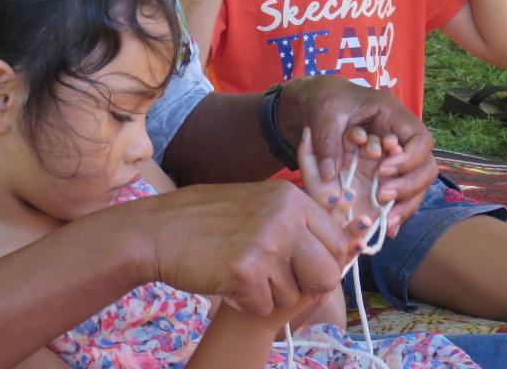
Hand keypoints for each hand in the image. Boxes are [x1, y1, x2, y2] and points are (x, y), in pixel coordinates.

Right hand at [128, 179, 349, 316]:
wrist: (161, 230)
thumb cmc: (211, 220)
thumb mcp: (262, 204)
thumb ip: (298, 222)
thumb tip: (346, 247)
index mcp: (292, 198)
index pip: (337, 241)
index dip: (326, 262)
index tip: (307, 269)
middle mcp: (286, 218)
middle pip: (327, 273)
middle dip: (307, 286)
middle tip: (278, 281)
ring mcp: (267, 245)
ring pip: (294, 296)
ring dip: (271, 294)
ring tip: (245, 273)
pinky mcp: (245, 273)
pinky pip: (265, 307)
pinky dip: (248, 303)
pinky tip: (230, 282)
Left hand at [279, 77, 436, 236]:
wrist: (318, 104)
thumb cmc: (326, 102)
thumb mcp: (323, 113)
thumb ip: (326, 140)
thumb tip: (330, 173)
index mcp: (393, 117)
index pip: (420, 139)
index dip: (410, 158)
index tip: (383, 170)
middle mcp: (400, 141)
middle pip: (425, 167)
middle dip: (409, 185)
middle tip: (381, 195)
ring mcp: (394, 160)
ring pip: (417, 187)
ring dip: (405, 205)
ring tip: (385, 221)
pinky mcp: (384, 176)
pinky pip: (399, 197)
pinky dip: (395, 213)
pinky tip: (385, 229)